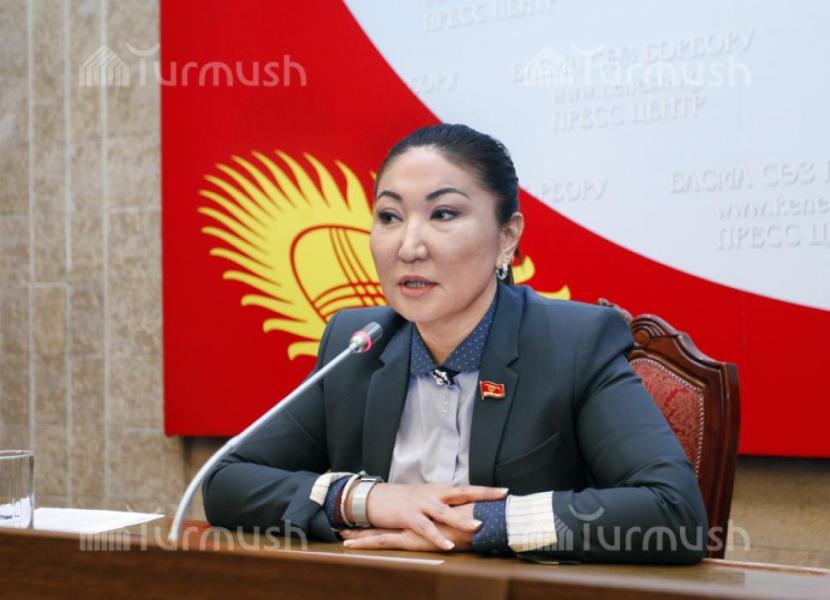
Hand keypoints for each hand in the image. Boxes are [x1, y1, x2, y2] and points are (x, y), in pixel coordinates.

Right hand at [350, 483, 506, 549]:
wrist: (374, 497)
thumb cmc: (402, 500)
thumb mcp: (425, 499)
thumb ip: (443, 504)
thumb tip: (464, 512)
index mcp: (438, 489)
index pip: (466, 488)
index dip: (485, 490)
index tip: (505, 491)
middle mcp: (432, 494)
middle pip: (461, 492)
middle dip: (482, 494)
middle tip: (501, 496)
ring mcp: (420, 504)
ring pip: (444, 512)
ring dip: (461, 519)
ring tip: (478, 527)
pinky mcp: (407, 516)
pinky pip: (425, 527)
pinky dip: (437, 537)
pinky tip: (447, 546)